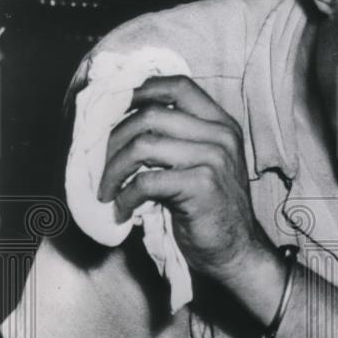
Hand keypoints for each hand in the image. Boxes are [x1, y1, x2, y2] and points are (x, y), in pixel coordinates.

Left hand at [98, 75, 268, 280]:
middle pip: (150, 115)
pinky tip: (123, 209)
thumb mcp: (202, 165)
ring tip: (108, 190)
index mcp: (221, 124)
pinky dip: (126, 196)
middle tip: (101, 167)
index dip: (142, 90)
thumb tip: (123, 123)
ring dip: (114, 170)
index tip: (115, 108)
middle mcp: (220, 135)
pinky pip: (147, 181)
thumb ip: (179, 140)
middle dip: (114, 140)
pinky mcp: (202, 185)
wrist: (236, 252)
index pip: (178, 85)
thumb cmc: (211, 211)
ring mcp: (214, 158)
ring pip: (143, 146)